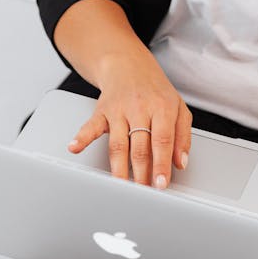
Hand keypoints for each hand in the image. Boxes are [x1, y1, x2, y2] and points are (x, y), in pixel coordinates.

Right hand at [66, 50, 192, 188]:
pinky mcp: (102, 111)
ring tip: (122, 187)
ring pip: (118, 144)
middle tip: (143, 193)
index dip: (161, 165)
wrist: (128, 65)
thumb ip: (182, 136)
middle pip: (139, 147)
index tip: (160, 184)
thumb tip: (181, 163)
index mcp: (161, 107)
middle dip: (141, 173)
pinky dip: (82, 137)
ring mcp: (119, 110)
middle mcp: (139, 108)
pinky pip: (91, 126)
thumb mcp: (178, 108)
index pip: (162, 141)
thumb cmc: (154, 90)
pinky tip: (75, 147)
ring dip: (119, 168)